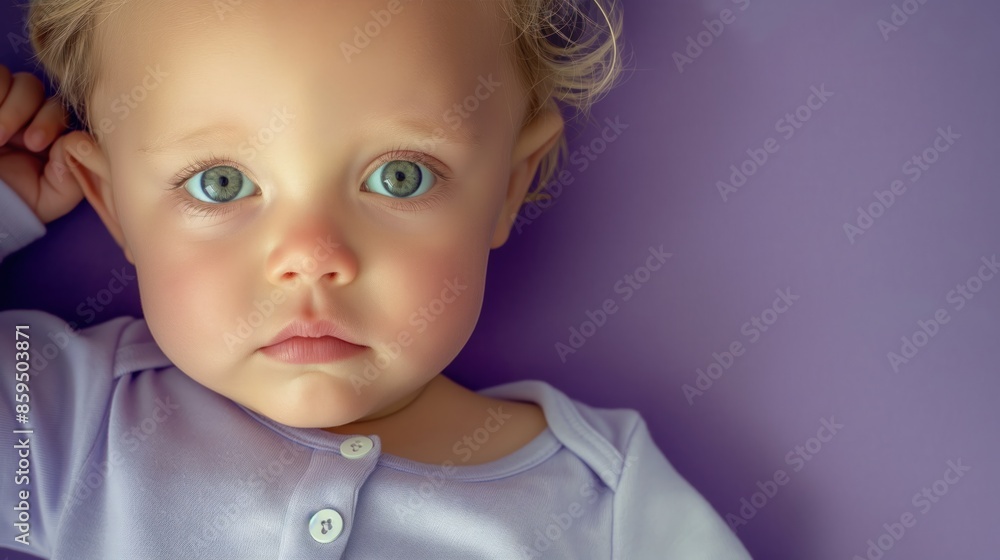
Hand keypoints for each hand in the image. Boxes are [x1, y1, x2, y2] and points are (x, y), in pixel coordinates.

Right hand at [0, 65, 83, 223]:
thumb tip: (73, 142)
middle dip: (27, 113)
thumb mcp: (51, 197)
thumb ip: (73, 173)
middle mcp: (21, 115)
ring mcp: (0, 104)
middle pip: (35, 88)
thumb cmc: (15, 201)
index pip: (58, 108)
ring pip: (16, 81)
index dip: (50, 121)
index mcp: (44, 133)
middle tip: (21, 140)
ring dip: (9, 108)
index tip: (36, 144)